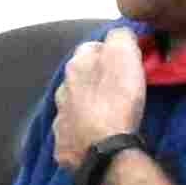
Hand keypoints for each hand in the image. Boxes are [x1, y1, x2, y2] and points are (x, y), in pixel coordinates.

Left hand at [50, 29, 150, 166]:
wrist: (105, 149)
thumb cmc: (117, 98)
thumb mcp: (125, 54)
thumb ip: (121, 36)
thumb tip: (119, 35)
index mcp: (76, 65)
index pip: (91, 47)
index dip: (110, 53)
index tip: (126, 65)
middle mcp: (62, 89)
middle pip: (80, 78)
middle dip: (95, 81)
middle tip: (119, 91)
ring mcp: (59, 118)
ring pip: (73, 105)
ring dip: (87, 107)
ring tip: (108, 117)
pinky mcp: (62, 145)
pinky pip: (73, 133)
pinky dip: (83, 133)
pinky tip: (96, 139)